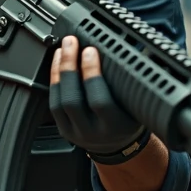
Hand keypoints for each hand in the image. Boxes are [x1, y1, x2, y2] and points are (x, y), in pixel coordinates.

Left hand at [49, 35, 143, 155]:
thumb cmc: (130, 122)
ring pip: (59, 102)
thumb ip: (127, 86)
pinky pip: (53, 104)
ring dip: (58, 71)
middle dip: (69, 67)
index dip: (92, 74)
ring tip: (63, 50)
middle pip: (73, 100)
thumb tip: (120, 52)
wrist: (118, 147)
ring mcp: (75, 132)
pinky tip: (57, 64)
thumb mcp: (137, 107)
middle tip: (71, 43)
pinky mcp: (63, 129)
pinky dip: (54, 81)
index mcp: (115, 127)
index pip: (99, 101)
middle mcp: (92, 132)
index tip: (91, 51)